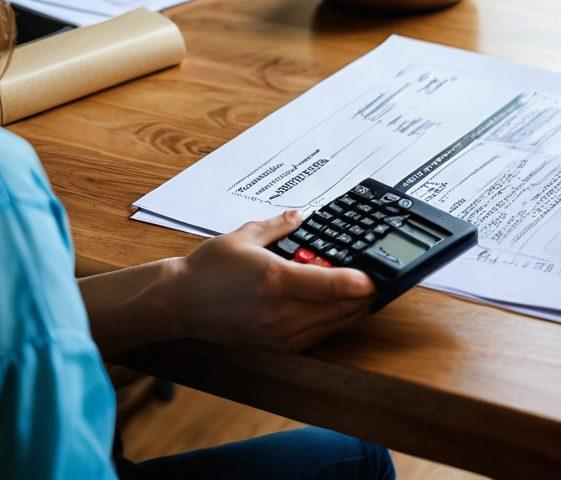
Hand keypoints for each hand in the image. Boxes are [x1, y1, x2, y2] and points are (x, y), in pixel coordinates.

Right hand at [163, 211, 376, 352]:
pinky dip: (334, 325)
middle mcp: (279, 311)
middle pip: (338, 309)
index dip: (360, 283)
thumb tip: (302, 214)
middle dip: (365, 298)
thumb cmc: (208, 268)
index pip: (330, 285)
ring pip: (331, 326)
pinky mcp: (274, 345)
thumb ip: (279, 224)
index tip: (377, 278)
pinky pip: (316, 337)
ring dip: (353, 312)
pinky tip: (342, 312)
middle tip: (382, 283)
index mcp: (275, 279)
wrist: (178, 303)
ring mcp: (277, 332)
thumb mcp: (244, 235)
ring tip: (369, 296)